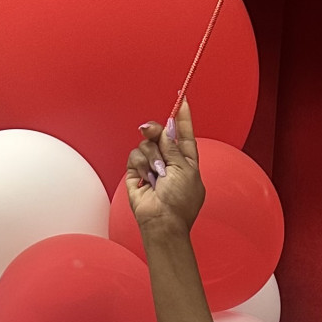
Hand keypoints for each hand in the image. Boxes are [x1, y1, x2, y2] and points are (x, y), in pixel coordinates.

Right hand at [126, 97, 204, 237]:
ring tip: (158, 175)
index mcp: (187, 160)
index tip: (182, 100)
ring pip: (147, 143)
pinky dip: (141, 165)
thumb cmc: (180, 200)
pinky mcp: (136, 172)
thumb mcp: (185, 168)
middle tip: (153, 133)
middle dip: (158, 132)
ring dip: (153, 157)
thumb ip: (173, 145)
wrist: (163, 221)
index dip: (183, 117)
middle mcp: (169, 161)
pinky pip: (135, 155)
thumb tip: (166, 126)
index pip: (184, 134)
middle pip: (161, 133)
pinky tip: (148, 179)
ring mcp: (152, 166)